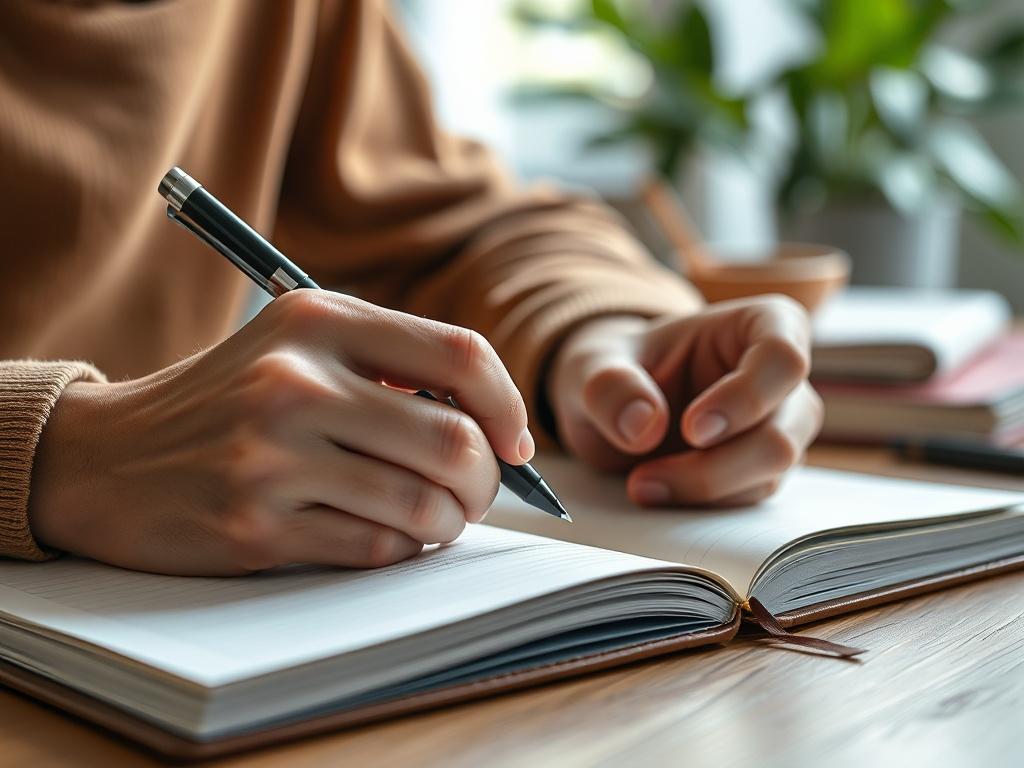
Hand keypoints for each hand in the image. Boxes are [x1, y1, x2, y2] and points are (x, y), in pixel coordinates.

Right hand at [29, 291, 531, 574]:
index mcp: (318, 319)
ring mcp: (272, 454)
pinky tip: (386, 534)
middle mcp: (296, 380)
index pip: (459, 354)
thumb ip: (388, 366)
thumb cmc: (226, 402)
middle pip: (454, 438)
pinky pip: (377, 546)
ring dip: (449, 522)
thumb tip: (495, 426)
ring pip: (424, 502)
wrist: (106, 458)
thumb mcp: (296, 347)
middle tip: (476, 492)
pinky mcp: (255, 523)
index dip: (507, 405)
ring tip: (436, 518)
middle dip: (486, 480)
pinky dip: (400, 547)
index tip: (515, 442)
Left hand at [547, 296, 821, 506]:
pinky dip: (699, 503)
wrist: (615, 407)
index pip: (783, 358)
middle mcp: (782, 380)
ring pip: (768, 476)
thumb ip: (609, 385)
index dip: (745, 398)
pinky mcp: (763, 472)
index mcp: (763, 325)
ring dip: (700, 488)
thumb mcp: (592, 365)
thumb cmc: (617, 369)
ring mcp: (780, 429)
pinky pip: (746, 501)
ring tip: (638, 483)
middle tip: (644, 477)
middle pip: (781, 435)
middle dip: (713, 467)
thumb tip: (644, 427)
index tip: (691, 428)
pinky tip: (655, 489)